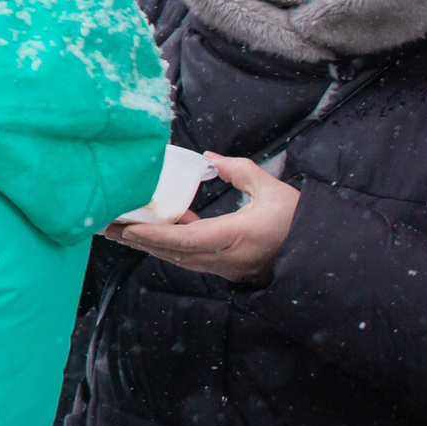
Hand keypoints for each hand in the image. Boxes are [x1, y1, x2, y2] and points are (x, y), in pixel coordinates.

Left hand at [105, 152, 299, 287]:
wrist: (320, 254)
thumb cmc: (298, 221)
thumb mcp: (272, 189)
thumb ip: (240, 170)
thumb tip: (209, 157)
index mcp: (235, 238)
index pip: (186, 240)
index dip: (155, 236)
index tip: (129, 230)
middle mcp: (225, 258)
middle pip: (172, 252)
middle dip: (138, 241)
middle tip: (106, 227)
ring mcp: (225, 267)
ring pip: (178, 257)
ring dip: (148, 245)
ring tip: (119, 229)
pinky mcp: (226, 268)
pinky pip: (191, 258)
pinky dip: (170, 245)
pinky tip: (158, 227)